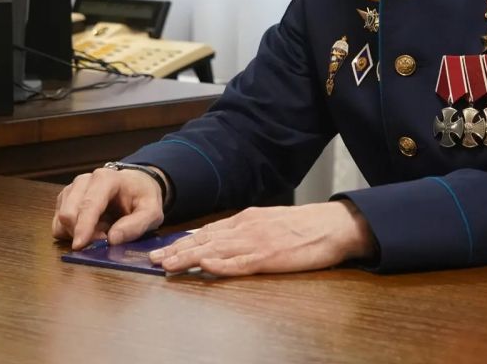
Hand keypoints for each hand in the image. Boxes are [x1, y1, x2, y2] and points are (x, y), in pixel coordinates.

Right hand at [52, 167, 164, 249]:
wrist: (135, 184)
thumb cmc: (142, 197)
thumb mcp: (152, 212)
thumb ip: (136, 225)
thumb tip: (113, 239)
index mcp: (105, 179)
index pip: (89, 204)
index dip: (83, 226)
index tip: (79, 246)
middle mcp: (84, 181)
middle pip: (69, 213)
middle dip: (82, 233)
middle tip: (103, 240)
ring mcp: (72, 189)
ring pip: (61, 219)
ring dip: (77, 233)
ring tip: (100, 231)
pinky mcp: (65, 200)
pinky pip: (58, 224)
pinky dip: (70, 233)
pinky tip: (89, 229)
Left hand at [148, 202, 376, 275]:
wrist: (334, 224)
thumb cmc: (305, 227)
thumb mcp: (271, 222)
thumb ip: (247, 230)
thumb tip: (224, 241)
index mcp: (247, 219)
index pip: (208, 230)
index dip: (184, 240)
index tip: (163, 247)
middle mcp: (246, 227)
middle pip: (204, 239)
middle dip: (176, 249)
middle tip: (153, 258)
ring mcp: (257, 242)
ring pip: (215, 250)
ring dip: (188, 257)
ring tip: (167, 264)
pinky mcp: (270, 257)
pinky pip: (240, 263)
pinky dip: (221, 265)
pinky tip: (205, 266)